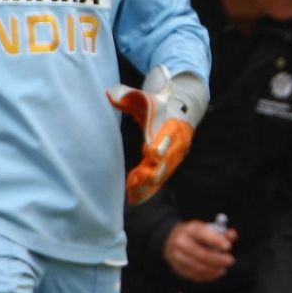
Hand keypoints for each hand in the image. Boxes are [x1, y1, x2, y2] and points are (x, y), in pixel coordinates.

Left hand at [108, 66, 207, 205]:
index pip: (169, 135)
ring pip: (164, 172)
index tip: (150, 152)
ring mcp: (176, 157)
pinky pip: (161, 180)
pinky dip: (150, 189)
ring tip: (134, 193)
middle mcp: (178, 143)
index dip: (161, 143)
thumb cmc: (160, 106)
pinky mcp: (171, 166)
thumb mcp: (146, 99)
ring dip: (150, 183)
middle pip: (168, 158)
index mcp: (174, 125)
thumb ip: (128, 98)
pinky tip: (136, 197)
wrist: (181, 113)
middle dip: (154, 170)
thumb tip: (110, 95)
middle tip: (140, 178)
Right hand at [164, 219, 235, 282]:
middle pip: (201, 254)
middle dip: (217, 259)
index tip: (228, 246)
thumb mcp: (206, 229)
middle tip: (230, 260)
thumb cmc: (195, 235)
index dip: (216, 241)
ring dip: (214, 270)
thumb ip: (221, 232)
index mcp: (190, 230)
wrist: (172, 241)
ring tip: (224, 268)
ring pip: (198, 267)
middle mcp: (181, 242)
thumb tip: (233, 235)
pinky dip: (208, 276)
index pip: (203, 234)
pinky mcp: (178, 268)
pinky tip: (217, 272)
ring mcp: (178, 256)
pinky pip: (195, 275)